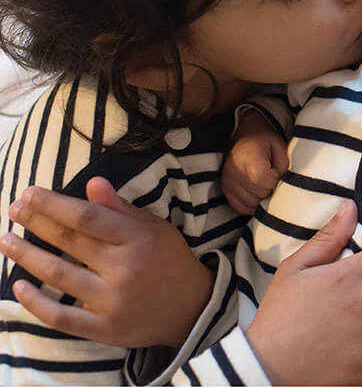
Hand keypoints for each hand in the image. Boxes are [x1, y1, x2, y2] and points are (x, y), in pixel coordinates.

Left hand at [0, 177, 212, 349]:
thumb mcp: (155, 229)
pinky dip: (35, 302)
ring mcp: (113, 301)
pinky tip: (18, 286)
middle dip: (36, 222)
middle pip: (69, 241)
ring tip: (7, 240)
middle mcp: (125, 269)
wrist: (192, 309)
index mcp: (140, 240)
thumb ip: (121, 209)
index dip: (54, 204)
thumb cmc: (170, 262)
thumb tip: (92, 183)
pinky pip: (60, 316)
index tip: (29, 193)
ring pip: (59, 275)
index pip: (87, 217)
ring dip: (27, 256)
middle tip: (13, 208)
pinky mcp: (104, 329)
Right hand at [222, 109, 288, 213]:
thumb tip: (282, 188)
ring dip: (261, 197)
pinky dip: (251, 203)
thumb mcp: (280, 147)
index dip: (277, 179)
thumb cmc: (265, 140)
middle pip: (259, 195)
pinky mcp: (225, 189)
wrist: (245, 134)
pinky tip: (256, 191)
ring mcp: (227, 182)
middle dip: (270, 189)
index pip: (267, 183)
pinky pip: (241, 207)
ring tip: (264, 181)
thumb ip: (283, 168)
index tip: (277, 169)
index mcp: (248, 158)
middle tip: (271, 175)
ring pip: (251, 204)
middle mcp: (233, 171)